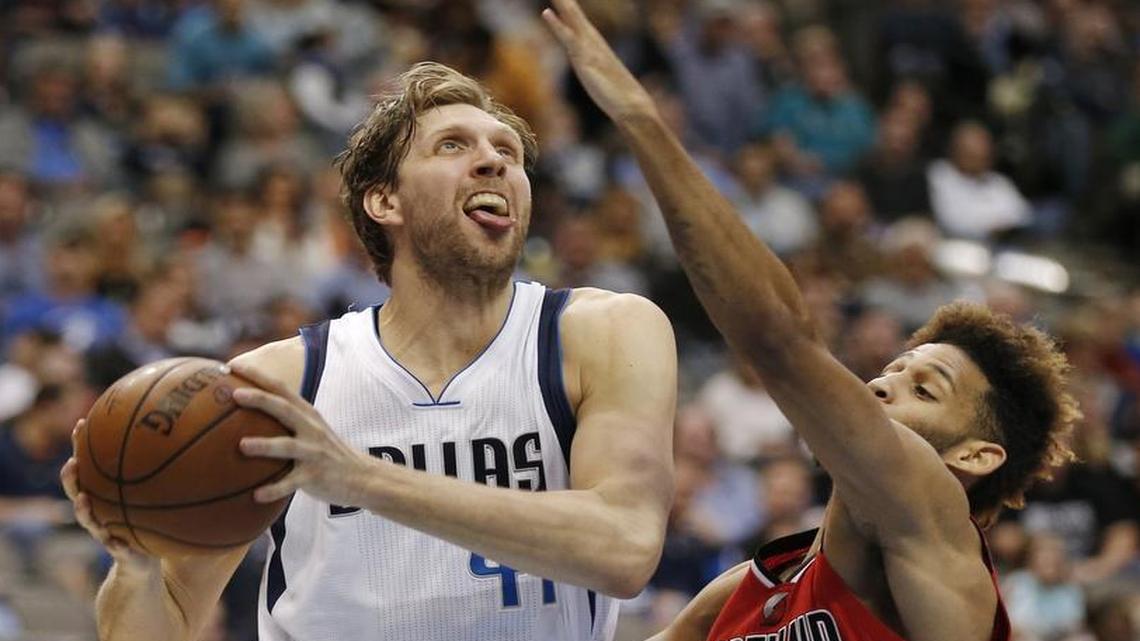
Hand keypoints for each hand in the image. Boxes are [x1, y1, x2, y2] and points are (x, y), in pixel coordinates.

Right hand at [60, 422, 158, 574]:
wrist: (144, 562)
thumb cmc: (150, 523)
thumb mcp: (157, 496)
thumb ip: (163, 473)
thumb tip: (186, 438)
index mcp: (106, 495)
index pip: (90, 467)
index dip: (82, 447)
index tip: (82, 424)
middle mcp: (99, 512)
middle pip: (76, 491)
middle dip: (71, 477)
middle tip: (72, 462)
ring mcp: (104, 532)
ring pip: (88, 520)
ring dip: (82, 510)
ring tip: (82, 498)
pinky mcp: (119, 552)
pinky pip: (114, 548)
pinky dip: (114, 543)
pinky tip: (116, 540)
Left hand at [229, 362, 374, 506]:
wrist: (362, 476)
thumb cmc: (327, 453)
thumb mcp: (312, 429)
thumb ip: (287, 421)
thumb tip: (245, 417)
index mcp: (307, 415)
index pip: (281, 389)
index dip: (258, 376)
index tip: (233, 366)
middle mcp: (311, 429)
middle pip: (284, 409)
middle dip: (261, 400)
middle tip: (235, 394)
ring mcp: (314, 452)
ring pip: (288, 446)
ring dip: (265, 445)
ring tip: (242, 446)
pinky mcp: (315, 476)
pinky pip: (291, 483)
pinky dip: (274, 489)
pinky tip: (256, 495)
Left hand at [543, 0, 656, 122]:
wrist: (631, 105)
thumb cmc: (620, 95)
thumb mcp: (602, 80)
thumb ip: (596, 72)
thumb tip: (595, 73)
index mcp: (595, 44)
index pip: (576, 19)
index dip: (567, 6)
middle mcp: (592, 40)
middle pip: (574, 12)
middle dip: (564, 0)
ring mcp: (589, 48)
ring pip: (571, 18)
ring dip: (562, 2)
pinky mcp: (584, 59)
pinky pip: (568, 38)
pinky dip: (557, 24)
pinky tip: (546, 13)